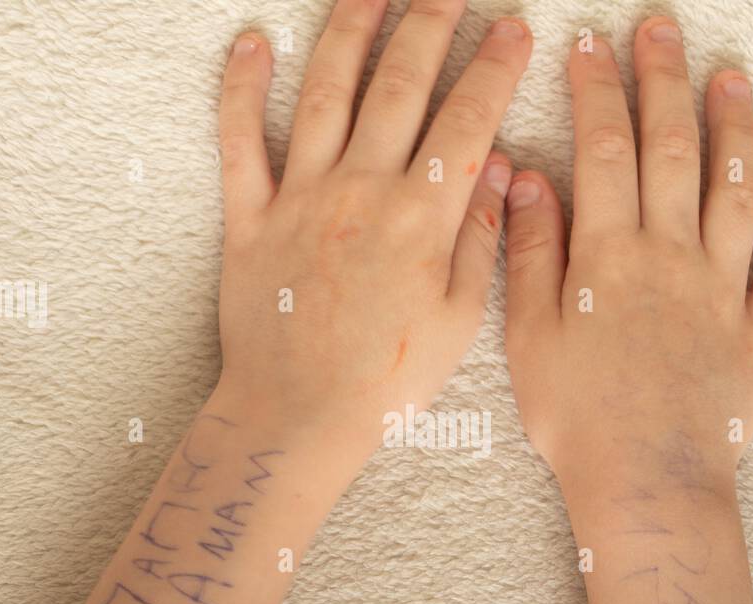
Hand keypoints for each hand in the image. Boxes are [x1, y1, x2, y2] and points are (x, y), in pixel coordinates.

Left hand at [215, 0, 531, 459]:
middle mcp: (359, 191)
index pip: (467, 121)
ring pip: (324, 92)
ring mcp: (300, 198)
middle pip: (399, 86)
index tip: (513, 29)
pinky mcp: (249, 216)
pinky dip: (241, 88)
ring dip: (350, 31)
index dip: (494, 68)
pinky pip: (239, 140)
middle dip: (429, 24)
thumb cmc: (385, 381)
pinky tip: (251, 42)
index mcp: (419, 218)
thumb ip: (478, 239)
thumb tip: (496, 171)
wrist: (298, 417)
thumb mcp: (458, 320)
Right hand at [503, 17, 752, 501]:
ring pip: (735, 189)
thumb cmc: (577, 419)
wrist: (648, 484)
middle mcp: (672, 256)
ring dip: (735, 127)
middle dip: (664, 82)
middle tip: (662, 28)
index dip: (598, 92)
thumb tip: (528, 180)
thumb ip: (531, 253)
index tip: (590, 46)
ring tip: (731, 77)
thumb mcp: (529, 338)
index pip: (603, 151)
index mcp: (610, 255)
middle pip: (672, 150)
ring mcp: (723, 288)